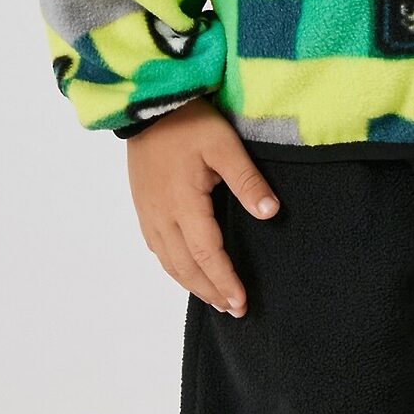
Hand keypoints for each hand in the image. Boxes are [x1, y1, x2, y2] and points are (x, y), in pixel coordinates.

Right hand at [125, 98, 279, 316]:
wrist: (147, 105)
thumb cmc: (189, 122)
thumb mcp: (224, 144)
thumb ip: (246, 179)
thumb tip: (271, 213)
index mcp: (183, 204)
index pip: (206, 254)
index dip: (224, 280)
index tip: (241, 302)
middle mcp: (161, 217)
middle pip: (185, 267)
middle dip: (210, 291)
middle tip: (234, 309)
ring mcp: (148, 214)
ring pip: (169, 262)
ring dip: (192, 284)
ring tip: (215, 298)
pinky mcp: (143, 207)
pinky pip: (158, 250)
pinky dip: (175, 268)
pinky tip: (187, 270)